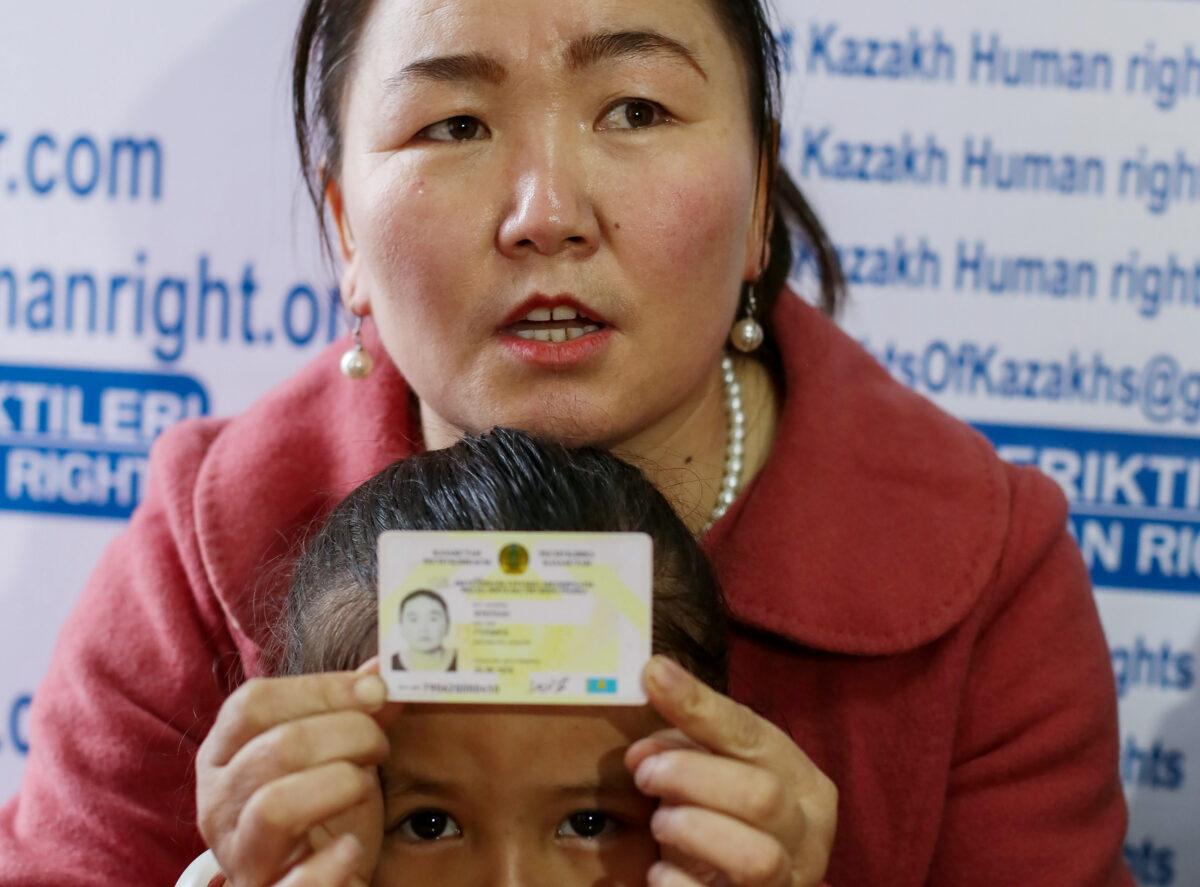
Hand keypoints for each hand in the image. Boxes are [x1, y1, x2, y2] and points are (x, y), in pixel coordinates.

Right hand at [195, 669, 392, 885]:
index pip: (252, 703)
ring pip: (274, 806)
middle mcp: (217, 805)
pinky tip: (351, 849)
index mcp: (223, 755)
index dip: (320, 689)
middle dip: (346, 735)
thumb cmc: (323, 813)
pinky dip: (330, 863)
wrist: (317, 883)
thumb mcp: (337, 755)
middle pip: (276, 748)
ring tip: (363, 787)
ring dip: (340, 786)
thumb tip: (387, 666)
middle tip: (379, 745)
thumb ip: (358, 712)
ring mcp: (238, 856)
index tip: (375, 690)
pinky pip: (294, 883)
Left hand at [626, 656, 836, 886]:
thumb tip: (641, 753)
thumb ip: (682, 749)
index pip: (750, 733)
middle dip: (693, 777)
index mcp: (802, 780)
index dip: (699, 705)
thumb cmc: (728, 820)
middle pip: (761, 796)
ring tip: (660, 822)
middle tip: (646, 773)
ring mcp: (791, 880)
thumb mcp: (716, 773)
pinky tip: (659, 873)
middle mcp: (808, 831)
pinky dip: (682, 886)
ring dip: (696, 831)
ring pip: (757, 857)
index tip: (652, 675)